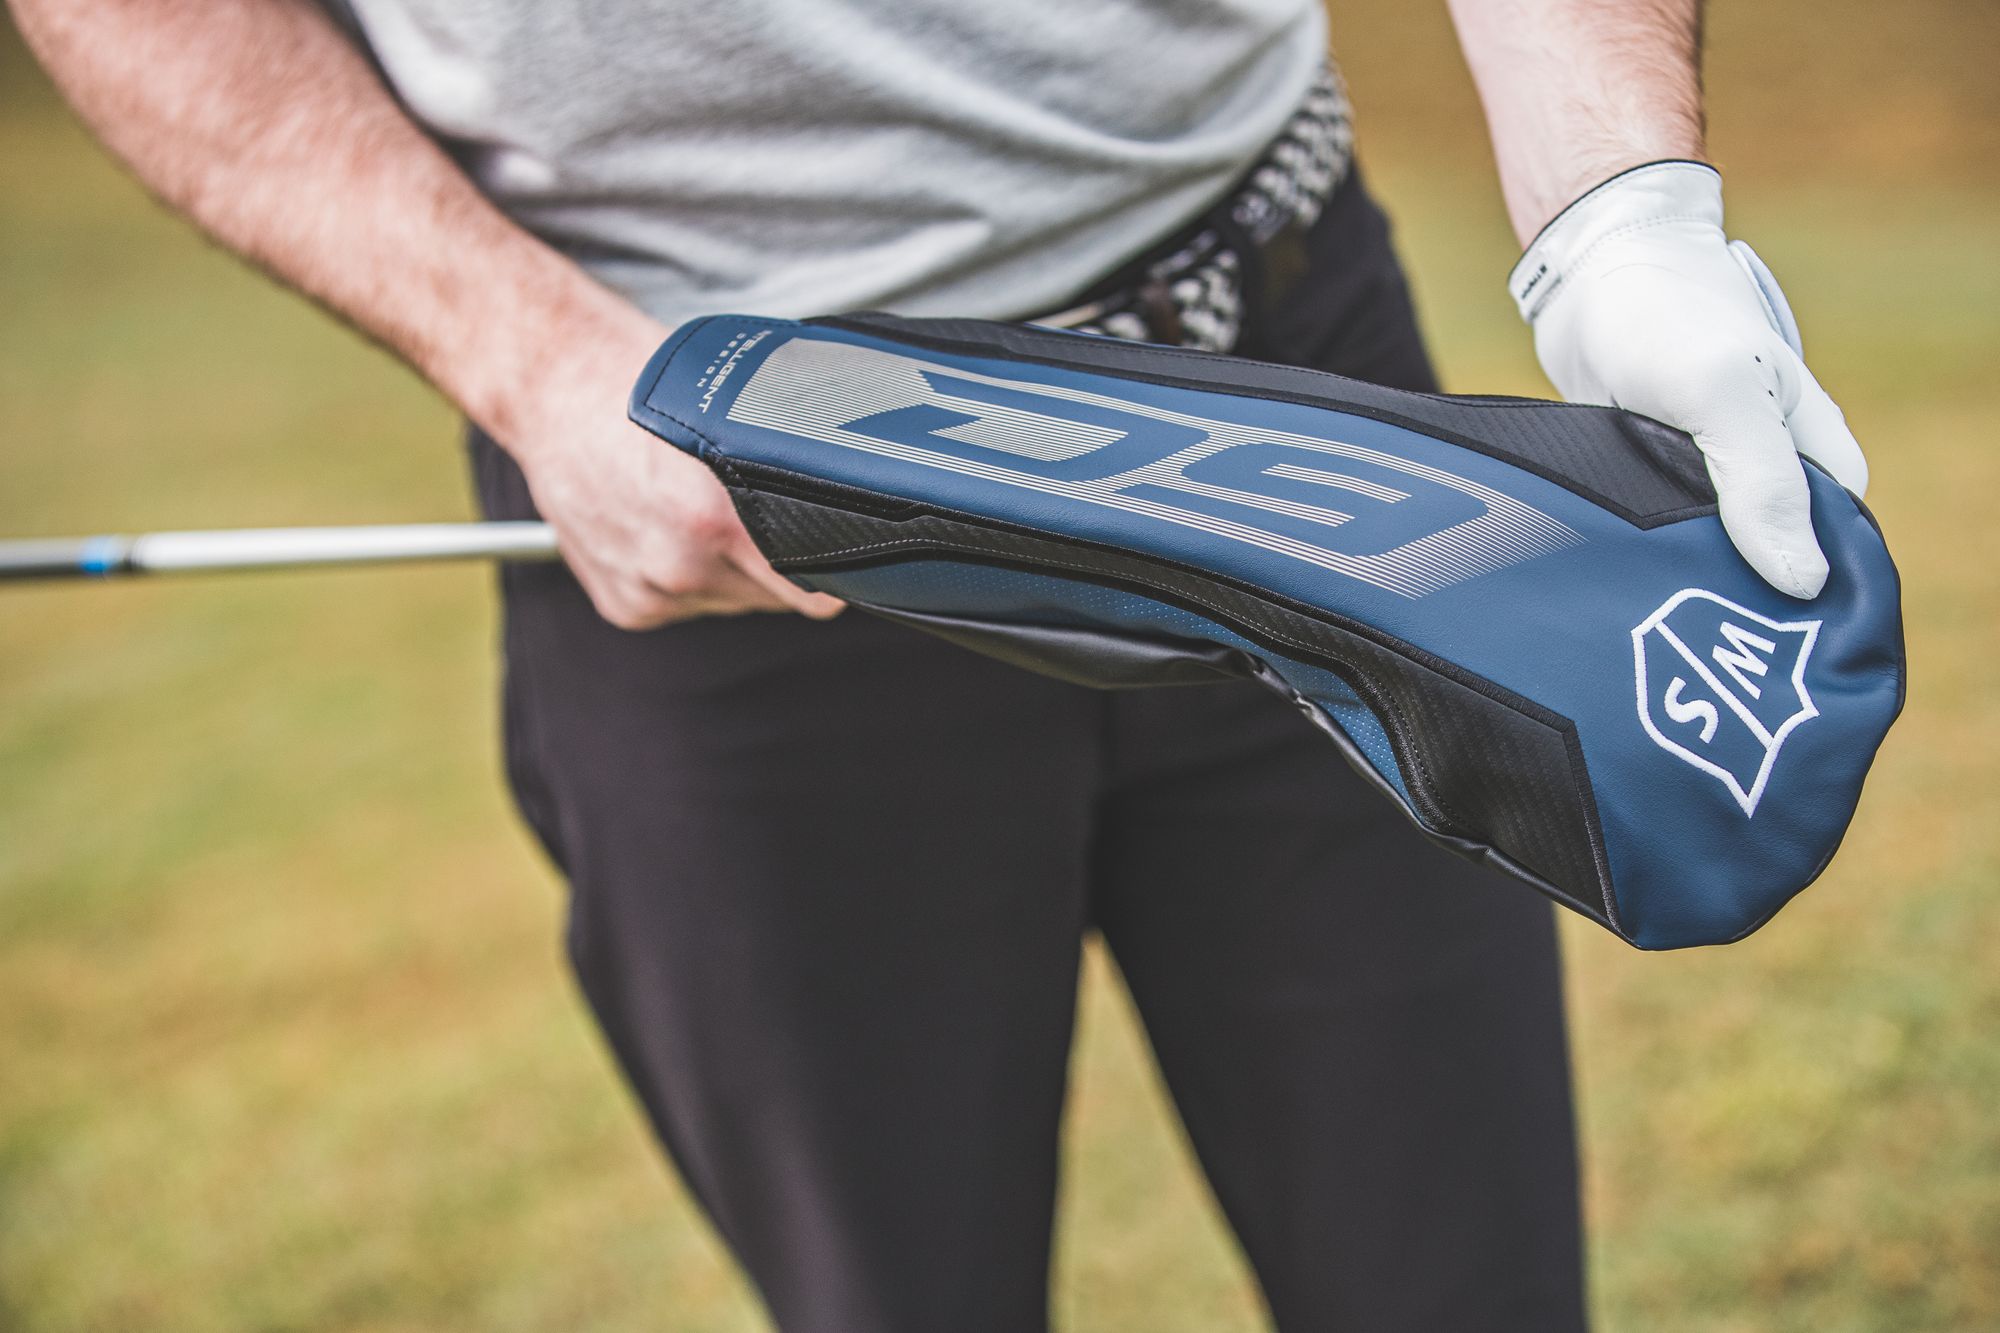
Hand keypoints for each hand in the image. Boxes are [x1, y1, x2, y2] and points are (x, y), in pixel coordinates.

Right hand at [499, 309, 843, 628]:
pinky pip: (688, 606)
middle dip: (785, 566)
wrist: (553, 389)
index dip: (838, 573)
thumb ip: (787, 471)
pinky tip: (669, 529)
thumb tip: (852, 501)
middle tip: (768, 515)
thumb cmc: (645, 386)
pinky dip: (691, 577)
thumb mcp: (735, 417)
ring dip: (734, 571)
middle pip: (778, 599)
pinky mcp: (626, 605)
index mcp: (717, 519)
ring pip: (734, 602)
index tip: (849, 560)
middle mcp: (683, 564)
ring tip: (705, 511)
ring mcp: (651, 590)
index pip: (813, 590)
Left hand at [1509, 162, 1867, 598]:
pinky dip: (1637, 551)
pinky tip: (1613, 583)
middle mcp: (1764, 464)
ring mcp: (1703, 472)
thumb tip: (1804, 581)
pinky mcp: (1647, 477)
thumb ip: (1763, 483)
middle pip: (1765, 554)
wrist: (1588, 274)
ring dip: (1677, 574)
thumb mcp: (1724, 397)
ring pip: (1705, 547)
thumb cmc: (1668, 319)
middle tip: (1691, 637)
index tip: (1761, 628)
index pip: (1831, 542)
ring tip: (1646, 617)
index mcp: (1810, 448)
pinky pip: (1652, 531)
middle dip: (1733, 589)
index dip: (1807, 584)